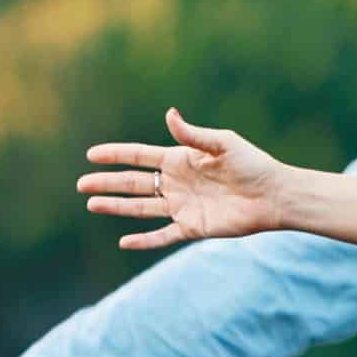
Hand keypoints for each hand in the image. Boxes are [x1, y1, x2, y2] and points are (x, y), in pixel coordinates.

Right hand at [79, 108, 291, 250]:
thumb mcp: (223, 144)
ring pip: (141, 208)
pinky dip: (144, 241)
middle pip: (134, 182)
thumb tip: (169, 115)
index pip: (140, 156)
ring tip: (92, 204)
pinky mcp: (193, 227)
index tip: (91, 155)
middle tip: (81, 183)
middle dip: (107, 183)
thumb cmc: (253, 165)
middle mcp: (177, 183)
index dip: (116, 155)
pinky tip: (123, 242)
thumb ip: (192, 135)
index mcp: (181, 160)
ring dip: (116, 206)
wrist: (275, 196)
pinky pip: (163, 236)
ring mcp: (183, 206)